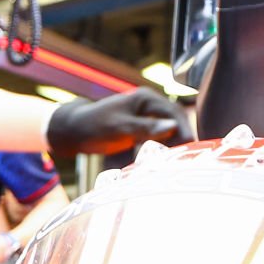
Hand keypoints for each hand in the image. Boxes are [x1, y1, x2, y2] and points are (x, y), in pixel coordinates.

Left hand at [45, 87, 191, 156]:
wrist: (74, 131)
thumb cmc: (93, 126)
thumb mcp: (119, 128)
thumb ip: (144, 128)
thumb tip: (173, 128)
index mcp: (146, 99)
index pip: (175, 114)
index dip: (184, 132)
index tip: (190, 149)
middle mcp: (150, 107)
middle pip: (176, 124)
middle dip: (181, 141)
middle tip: (186, 161)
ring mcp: (147, 119)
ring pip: (169, 134)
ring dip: (172, 148)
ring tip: (175, 164)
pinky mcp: (142, 131)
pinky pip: (159, 141)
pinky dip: (161, 151)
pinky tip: (163, 163)